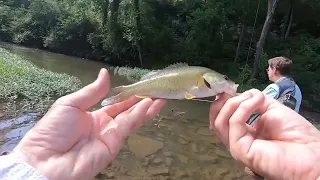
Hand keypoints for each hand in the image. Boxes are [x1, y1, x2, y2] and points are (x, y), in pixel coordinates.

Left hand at [10, 68, 165, 179]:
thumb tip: (105, 73)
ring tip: (161, 96)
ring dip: (146, 108)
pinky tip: (149, 104)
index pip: (117, 104)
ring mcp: (110, 136)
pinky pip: (127, 127)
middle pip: (128, 112)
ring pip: (132, 119)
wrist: (44, 160)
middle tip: (158, 90)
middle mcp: (105, 126)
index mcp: (94, 116)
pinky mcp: (113, 145)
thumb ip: (92, 92)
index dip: (130, 96)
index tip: (143, 86)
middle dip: (143, 101)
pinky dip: (139, 115)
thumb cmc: (53, 130)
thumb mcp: (70, 104)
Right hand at [210, 89, 319, 179]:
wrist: (312, 151)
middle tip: (228, 92)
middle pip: (216, 121)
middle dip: (220, 103)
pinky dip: (242, 109)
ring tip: (249, 96)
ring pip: (219, 123)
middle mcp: (237, 139)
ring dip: (231, 104)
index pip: (223, 117)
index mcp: (244, 132)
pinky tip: (254, 101)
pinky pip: (234, 125)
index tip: (229, 88)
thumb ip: (254, 100)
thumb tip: (241, 93)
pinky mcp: (241, 150)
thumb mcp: (271, 108)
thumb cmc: (296, 132)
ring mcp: (237, 146)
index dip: (223, 101)